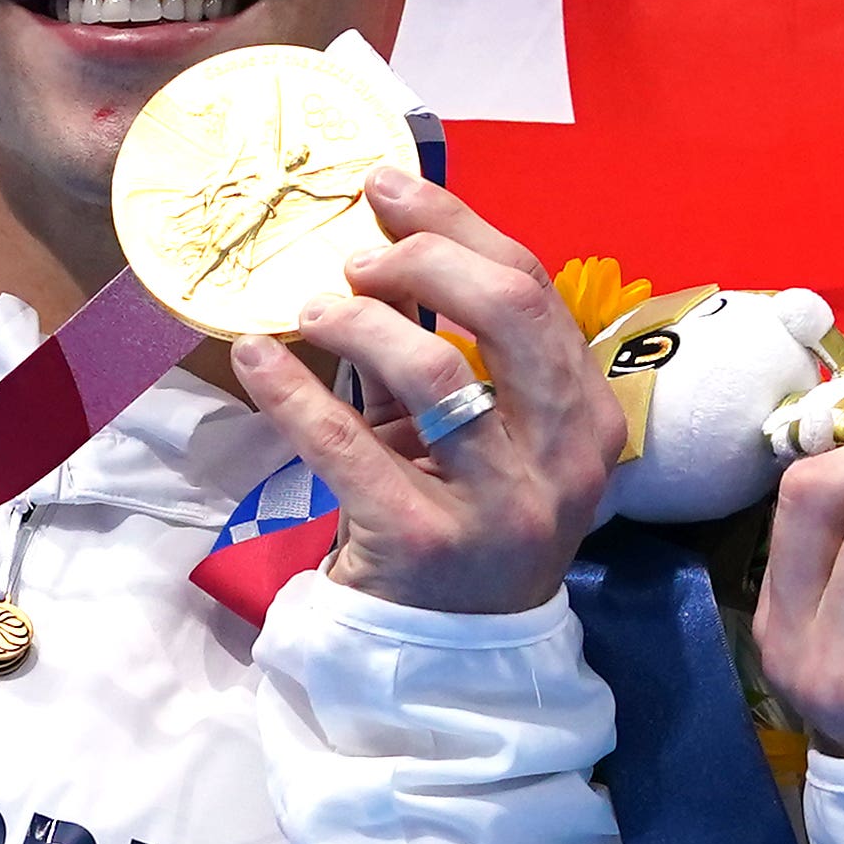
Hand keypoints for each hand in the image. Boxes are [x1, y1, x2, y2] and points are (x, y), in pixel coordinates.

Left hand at [227, 175, 625, 616]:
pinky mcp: (424, 541)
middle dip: (424, 257)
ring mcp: (499, 503)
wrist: (447, 652)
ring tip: (312, 311)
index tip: (388, 191)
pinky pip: (350, 445)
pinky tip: (256, 360)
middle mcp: (561, 457)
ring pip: (437, 372)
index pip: (534, 289)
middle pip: (508, 309)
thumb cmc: (465, 520)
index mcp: (587, 416)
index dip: (457, 227)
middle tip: (354, 254)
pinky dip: (294, 392)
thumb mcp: (481, 434)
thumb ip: (453, 348)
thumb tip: (383, 241)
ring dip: (360, 321)